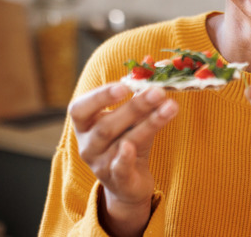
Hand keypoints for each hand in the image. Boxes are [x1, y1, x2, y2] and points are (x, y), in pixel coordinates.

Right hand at [69, 84, 178, 235]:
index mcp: (85, 126)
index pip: (80, 109)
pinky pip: (120, 168)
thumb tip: (157, 66)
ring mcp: (101, 165)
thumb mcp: (132, 118)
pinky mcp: (118, 181)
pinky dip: (125, 158)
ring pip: (122, 143)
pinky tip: (131, 147)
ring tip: (170, 107)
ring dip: (148, 124)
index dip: (99, 96)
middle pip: (106, 126)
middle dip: (134, 107)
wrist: (129, 183)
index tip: (124, 85)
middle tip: (158, 92)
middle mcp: (88, 146)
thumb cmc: (128, 141)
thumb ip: (140, 95)